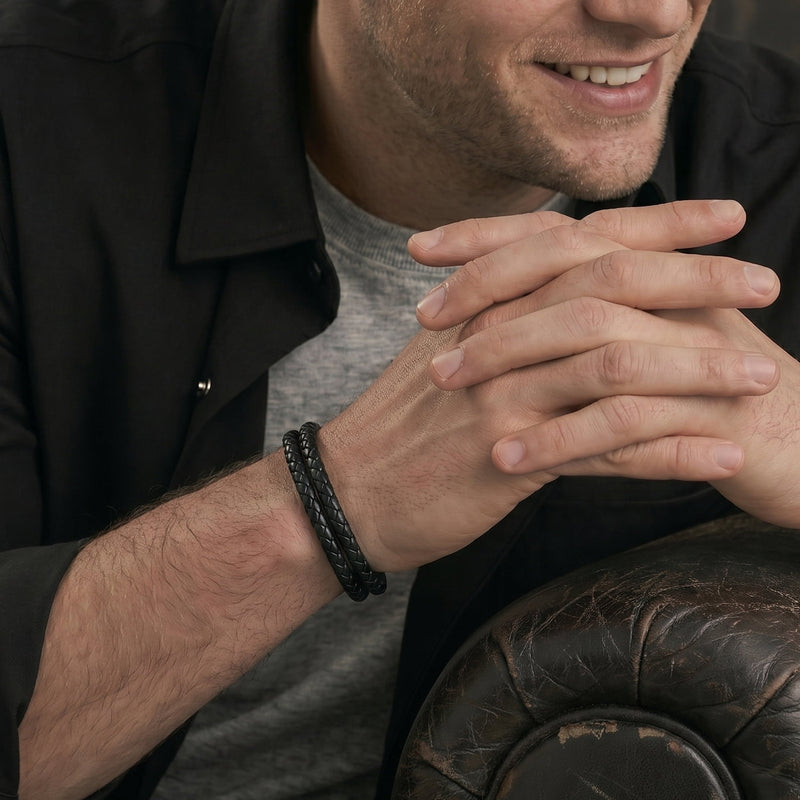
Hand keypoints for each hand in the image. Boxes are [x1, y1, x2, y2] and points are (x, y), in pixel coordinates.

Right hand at [315, 201, 786, 572]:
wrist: (344, 490)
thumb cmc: (402, 425)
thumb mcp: (445, 351)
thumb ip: (501, 316)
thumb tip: (562, 295)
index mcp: (483, 302)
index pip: (580, 241)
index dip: (658, 224)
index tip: (723, 217)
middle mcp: (494, 336)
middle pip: (607, 288)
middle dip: (696, 280)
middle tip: (765, 283)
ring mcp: (500, 395)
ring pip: (615, 366)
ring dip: (697, 368)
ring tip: (760, 375)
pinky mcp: (507, 458)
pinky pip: (604, 448)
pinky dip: (670, 453)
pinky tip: (721, 457)